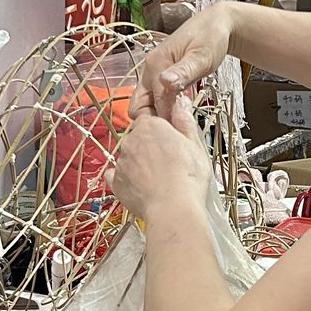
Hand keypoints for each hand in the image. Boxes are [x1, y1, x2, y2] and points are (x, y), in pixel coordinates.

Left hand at [111, 94, 211, 220]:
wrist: (173, 208)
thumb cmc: (188, 176)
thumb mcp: (194, 144)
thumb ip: (184, 120)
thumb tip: (181, 102)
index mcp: (150, 126)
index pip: (149, 119)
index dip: (160, 130)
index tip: (169, 140)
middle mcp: (131, 140)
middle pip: (138, 138)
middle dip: (150, 147)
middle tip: (168, 162)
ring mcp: (121, 162)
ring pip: (129, 158)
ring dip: (139, 164)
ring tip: (158, 180)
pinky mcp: (116, 182)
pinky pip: (116, 177)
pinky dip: (125, 180)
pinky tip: (139, 187)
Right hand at [130, 5, 234, 120]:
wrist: (216, 24)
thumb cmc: (212, 38)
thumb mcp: (201, 56)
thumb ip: (184, 71)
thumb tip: (165, 82)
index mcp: (156, 64)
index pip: (156, 102)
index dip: (168, 119)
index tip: (183, 130)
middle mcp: (149, 68)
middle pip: (138, 105)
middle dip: (154, 120)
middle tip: (178, 129)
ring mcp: (153, 73)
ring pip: (145, 102)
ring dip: (157, 115)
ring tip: (179, 122)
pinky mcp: (159, 76)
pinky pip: (154, 98)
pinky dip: (162, 108)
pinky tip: (179, 112)